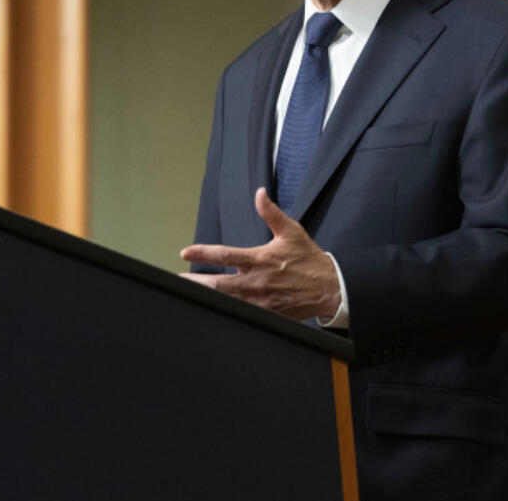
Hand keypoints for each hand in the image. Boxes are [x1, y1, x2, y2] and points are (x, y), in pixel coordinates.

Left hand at [179, 188, 340, 320]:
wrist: (328, 288)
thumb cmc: (308, 259)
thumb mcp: (291, 231)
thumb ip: (271, 213)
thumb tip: (260, 193)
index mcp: (259, 259)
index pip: (224, 255)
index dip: (202, 253)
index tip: (185, 253)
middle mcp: (256, 280)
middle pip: (218, 283)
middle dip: (196, 281)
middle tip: (179, 279)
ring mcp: (260, 300)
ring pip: (226, 300)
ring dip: (206, 297)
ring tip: (189, 294)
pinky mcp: (265, 313)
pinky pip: (241, 313)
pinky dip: (225, 311)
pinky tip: (212, 310)